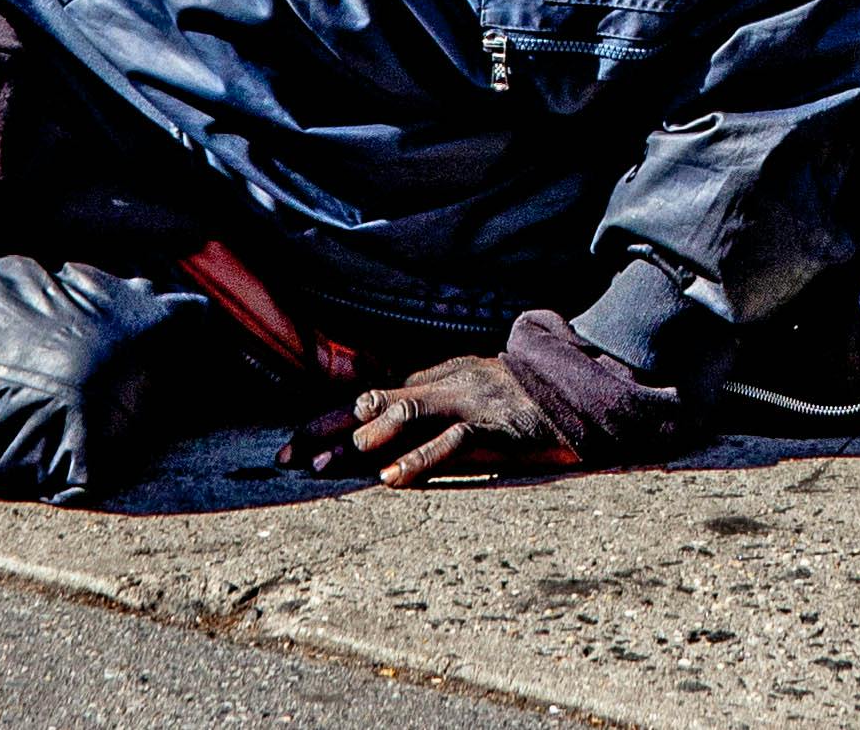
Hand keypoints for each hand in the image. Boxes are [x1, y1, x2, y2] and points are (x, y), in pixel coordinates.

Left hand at [289, 354, 564, 488]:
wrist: (569, 390)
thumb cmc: (509, 402)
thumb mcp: (461, 398)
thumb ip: (422, 411)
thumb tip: (369, 432)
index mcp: (431, 379)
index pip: (367, 395)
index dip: (326, 419)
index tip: (289, 446)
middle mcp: (442, 385)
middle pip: (376, 400)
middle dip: (332, 428)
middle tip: (296, 457)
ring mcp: (467, 402)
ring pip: (410, 412)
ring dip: (369, 437)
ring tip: (336, 459)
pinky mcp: (491, 426)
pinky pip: (451, 442)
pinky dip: (419, 460)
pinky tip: (393, 479)